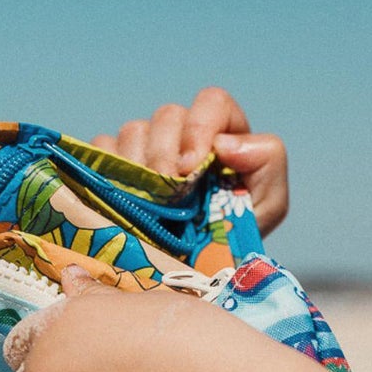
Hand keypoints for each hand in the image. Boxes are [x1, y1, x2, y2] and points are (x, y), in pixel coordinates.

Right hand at [91, 86, 288, 235]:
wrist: (199, 269)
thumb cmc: (237, 234)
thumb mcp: (268, 204)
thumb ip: (267, 163)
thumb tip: (226, 143)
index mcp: (223, 132)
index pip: (211, 102)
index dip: (199, 127)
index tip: (191, 167)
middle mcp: (183, 133)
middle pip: (167, 115)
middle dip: (165, 154)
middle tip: (168, 196)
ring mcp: (147, 146)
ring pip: (133, 132)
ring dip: (139, 168)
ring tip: (149, 206)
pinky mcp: (114, 163)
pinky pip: (102, 151)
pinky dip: (110, 174)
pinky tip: (124, 202)